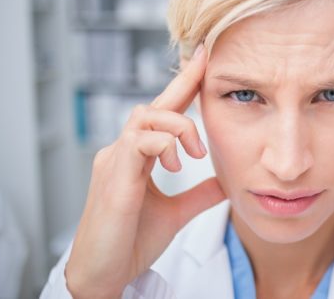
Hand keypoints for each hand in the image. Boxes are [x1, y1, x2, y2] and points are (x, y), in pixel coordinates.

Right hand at [65, 44, 225, 298]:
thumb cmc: (132, 241)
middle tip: (207, 65)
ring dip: (178, 126)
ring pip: (144, 116)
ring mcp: (114, 161)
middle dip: (182, 84)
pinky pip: (137, 142)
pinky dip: (163, 145)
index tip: (204, 60)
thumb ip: (200, 194)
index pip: (162, 113)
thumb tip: (227, 181)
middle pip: (152, 105)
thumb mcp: (177, 212)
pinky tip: (176, 164)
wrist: (105, 273)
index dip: (183, 85)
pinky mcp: (113, 176)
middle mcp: (122, 151)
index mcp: (137, 157)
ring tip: (196, 153)